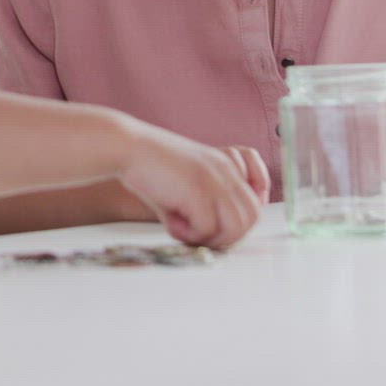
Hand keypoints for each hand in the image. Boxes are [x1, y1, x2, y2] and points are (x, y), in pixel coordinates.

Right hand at [115, 124, 268, 249]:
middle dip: (229, 236)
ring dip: (213, 239)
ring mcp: (214, 180)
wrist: (127, 147)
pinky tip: (170, 223)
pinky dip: (189, 235)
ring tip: (188, 232)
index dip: (244, 220)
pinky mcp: (197, 190)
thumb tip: (213, 236)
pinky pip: (207, 228)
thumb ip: (206, 203)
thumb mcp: (187, 180)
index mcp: (226, 164)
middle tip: (202, 237)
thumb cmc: (151, 166)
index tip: (221, 227)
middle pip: (252, 217)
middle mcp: (226, 171)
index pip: (258, 197)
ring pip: (236, 226)